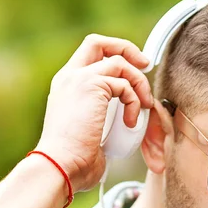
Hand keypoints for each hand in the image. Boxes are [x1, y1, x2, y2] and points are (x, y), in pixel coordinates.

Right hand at [34, 33, 153, 194]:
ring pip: (119, 62)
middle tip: (145, 67)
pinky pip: (124, 84)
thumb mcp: (90, 133)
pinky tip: (130, 122)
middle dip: (127, 50)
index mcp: (66, 86)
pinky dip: (135, 102)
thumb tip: (124, 125)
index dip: (114, 56)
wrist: (62, 165)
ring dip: (139, 83)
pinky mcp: (91, 85)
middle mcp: (69, 77)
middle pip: (98, 43)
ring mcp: (79, 79)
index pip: (89, 55)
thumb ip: (102, 120)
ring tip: (144, 107)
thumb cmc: (75, 160)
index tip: (135, 70)